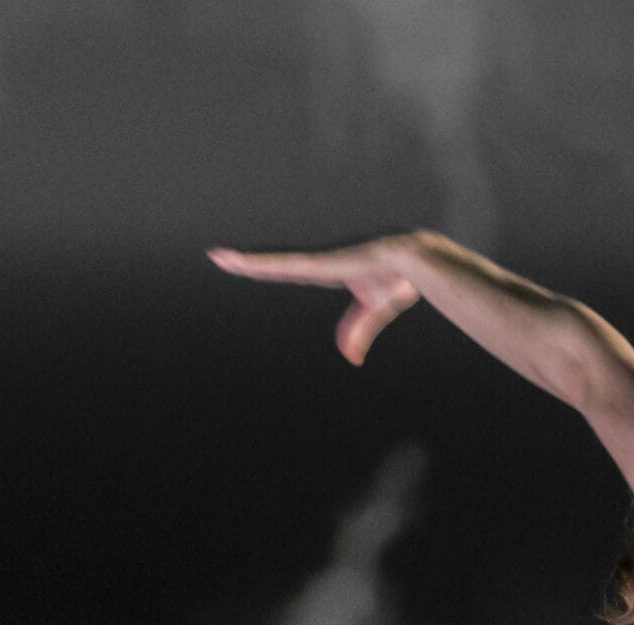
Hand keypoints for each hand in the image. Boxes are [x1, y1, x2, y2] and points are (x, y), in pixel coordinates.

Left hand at [208, 237, 425, 366]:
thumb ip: (358, 331)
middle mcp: (317, 264)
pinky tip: (243, 261)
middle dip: (246, 261)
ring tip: (218, 257)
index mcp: (327, 270)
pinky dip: (265, 264)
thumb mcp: (374, 312)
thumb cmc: (399, 278)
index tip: (244, 263)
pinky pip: (288, 266)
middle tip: (216, 256)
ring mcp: (319, 262)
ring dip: (246, 261)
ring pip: (275, 264)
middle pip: (275, 264)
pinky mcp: (324, 264)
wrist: (417, 262)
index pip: (288, 270)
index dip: (267, 267)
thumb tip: (350, 359)